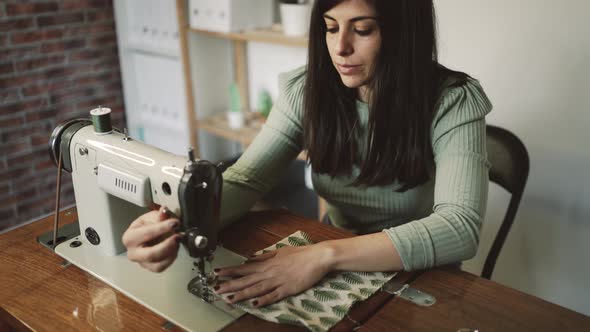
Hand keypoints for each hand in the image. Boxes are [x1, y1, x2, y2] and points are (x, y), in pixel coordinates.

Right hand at [122, 206, 180, 271]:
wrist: (149, 234)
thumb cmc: (148, 225)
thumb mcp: (153, 217)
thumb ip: (159, 215)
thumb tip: (164, 210)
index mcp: (130, 237)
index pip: (146, 233)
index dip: (162, 228)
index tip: (175, 223)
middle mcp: (133, 252)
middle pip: (150, 254)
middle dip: (167, 245)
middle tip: (178, 236)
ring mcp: (142, 262)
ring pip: (157, 264)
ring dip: (171, 253)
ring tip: (177, 241)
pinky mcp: (150, 267)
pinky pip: (162, 267)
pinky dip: (171, 258)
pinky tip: (175, 249)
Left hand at [214, 243, 332, 306]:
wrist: (317, 257)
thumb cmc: (301, 253)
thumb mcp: (280, 251)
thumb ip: (265, 256)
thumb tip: (250, 258)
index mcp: (267, 263)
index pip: (244, 268)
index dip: (230, 271)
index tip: (217, 273)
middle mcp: (270, 272)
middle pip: (246, 280)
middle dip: (230, 285)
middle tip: (216, 289)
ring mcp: (278, 281)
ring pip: (256, 289)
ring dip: (242, 294)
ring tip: (229, 298)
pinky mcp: (288, 289)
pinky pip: (273, 296)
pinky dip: (263, 300)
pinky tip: (253, 304)